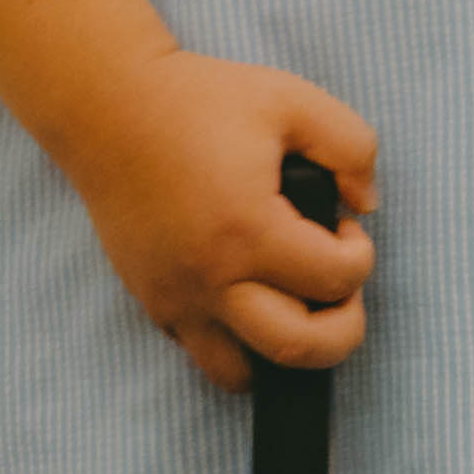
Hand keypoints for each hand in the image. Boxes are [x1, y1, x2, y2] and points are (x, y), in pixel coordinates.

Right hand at [37, 50, 382, 389]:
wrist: (108, 108)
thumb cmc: (200, 100)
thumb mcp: (293, 100)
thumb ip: (353, 146)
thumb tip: (366, 205)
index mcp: (250, 230)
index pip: (335, 281)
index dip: (361, 256)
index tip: (347, 227)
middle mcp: (210, 278)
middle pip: (298, 350)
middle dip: (341, 330)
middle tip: (336, 288)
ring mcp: (175, 297)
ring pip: (240, 372)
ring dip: (281, 350)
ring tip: (291, 301)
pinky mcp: (151, 301)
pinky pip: (200, 350)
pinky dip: (234, 339)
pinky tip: (246, 291)